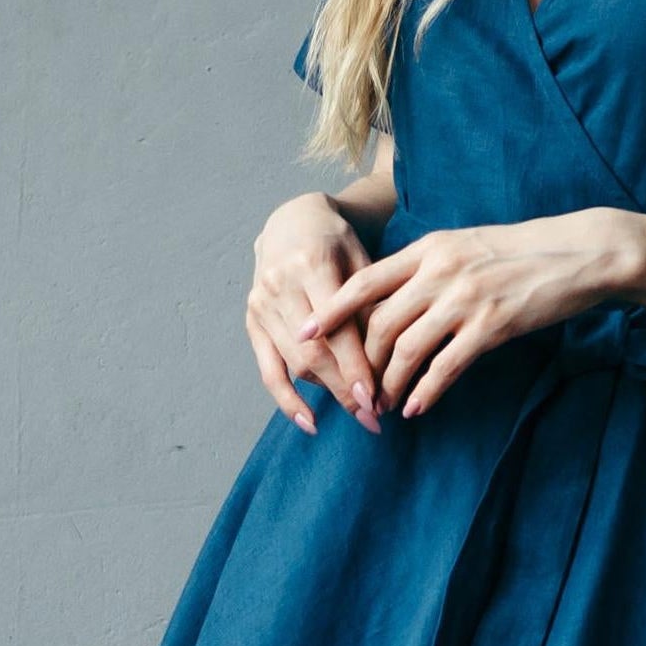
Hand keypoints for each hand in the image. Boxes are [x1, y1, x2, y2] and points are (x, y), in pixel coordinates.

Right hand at [246, 192, 382, 434]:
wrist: (292, 222)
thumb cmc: (337, 242)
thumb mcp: (362, 258)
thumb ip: (370, 303)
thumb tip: (392, 359)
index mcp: (312, 264)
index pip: (337, 328)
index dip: (356, 367)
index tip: (376, 399)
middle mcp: (281, 285)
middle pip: (315, 351)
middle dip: (345, 389)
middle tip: (374, 418)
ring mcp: (261, 304)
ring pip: (295, 362)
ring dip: (327, 394)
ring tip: (358, 416)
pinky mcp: (252, 320)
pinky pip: (268, 369)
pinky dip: (287, 400)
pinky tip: (309, 423)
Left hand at [299, 209, 638, 419]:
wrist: (578, 253)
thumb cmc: (522, 252)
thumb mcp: (466, 246)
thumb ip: (428, 267)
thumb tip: (392, 297)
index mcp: (429, 249)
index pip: (364, 281)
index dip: (330, 311)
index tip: (304, 334)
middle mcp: (440, 271)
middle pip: (380, 323)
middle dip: (361, 363)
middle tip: (353, 390)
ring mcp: (465, 299)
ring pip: (407, 348)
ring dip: (389, 384)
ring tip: (382, 406)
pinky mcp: (492, 326)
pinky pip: (446, 366)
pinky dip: (426, 392)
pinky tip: (417, 407)